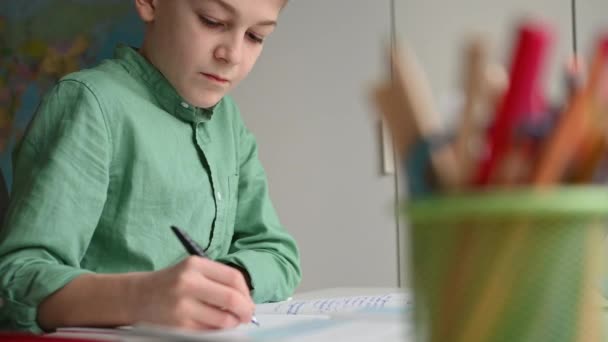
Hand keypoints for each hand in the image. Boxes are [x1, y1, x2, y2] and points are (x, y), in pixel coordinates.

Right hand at [130, 256, 254, 329]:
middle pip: (232, 299)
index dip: (246, 293)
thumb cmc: (171, 284)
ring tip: (228, 321)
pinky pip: (209, 332)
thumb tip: (246, 301)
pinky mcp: (178, 326)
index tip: (248, 301)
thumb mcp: (192, 271)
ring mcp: (182, 306)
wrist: (138, 296)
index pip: (234, 278)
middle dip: (245, 311)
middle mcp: (188, 283)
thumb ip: (218, 281)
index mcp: (195, 265)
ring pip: (223, 320)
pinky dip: (216, 331)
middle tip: (246, 316)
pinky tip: (211, 326)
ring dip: (231, 323)